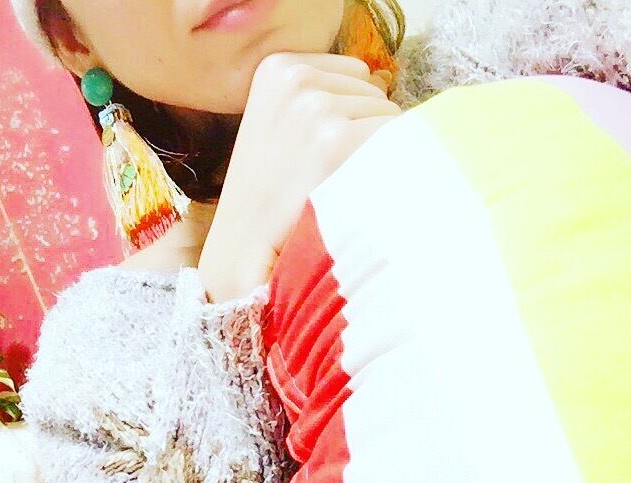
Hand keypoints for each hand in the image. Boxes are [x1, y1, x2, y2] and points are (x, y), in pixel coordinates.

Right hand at [197, 52, 400, 302]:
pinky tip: (349, 197)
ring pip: (391, 121)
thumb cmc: (270, 201)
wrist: (243, 254)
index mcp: (279, 68)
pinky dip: (387, 173)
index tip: (317, 156)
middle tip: (323, 179)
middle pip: (377, 96)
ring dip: (373, 157)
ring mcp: (315, 109)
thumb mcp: (282, 128)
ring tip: (331, 189)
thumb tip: (384, 85)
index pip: (358, 77)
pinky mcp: (334, 141)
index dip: (351, 121)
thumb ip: (325, 99)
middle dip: (363, 137)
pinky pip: (399, 144)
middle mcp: (295, 79)